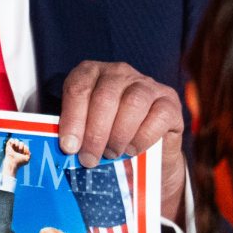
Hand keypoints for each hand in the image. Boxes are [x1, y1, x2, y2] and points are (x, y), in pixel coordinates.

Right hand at [1, 137, 30, 179]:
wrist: (12, 163)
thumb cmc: (19, 162)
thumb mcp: (27, 158)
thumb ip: (29, 153)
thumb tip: (27, 148)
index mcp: (21, 151)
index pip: (25, 146)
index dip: (25, 148)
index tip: (23, 154)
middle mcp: (17, 149)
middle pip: (21, 142)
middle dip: (21, 146)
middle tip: (19, 151)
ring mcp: (12, 147)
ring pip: (16, 140)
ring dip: (17, 143)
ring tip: (16, 147)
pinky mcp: (8, 145)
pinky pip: (11, 139)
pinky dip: (12, 141)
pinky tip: (13, 145)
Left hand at [59, 61, 186, 219]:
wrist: (145, 156)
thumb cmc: (108, 141)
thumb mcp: (86, 134)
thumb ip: (74, 135)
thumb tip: (63, 151)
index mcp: (92, 74)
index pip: (79, 87)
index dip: (72, 118)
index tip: (69, 146)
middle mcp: (120, 73)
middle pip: (105, 96)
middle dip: (95, 132)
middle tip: (89, 158)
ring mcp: (147, 84)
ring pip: (133, 102)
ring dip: (119, 134)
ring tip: (112, 155)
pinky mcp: (169, 101)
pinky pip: (157, 115)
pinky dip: (143, 136)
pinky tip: (133, 149)